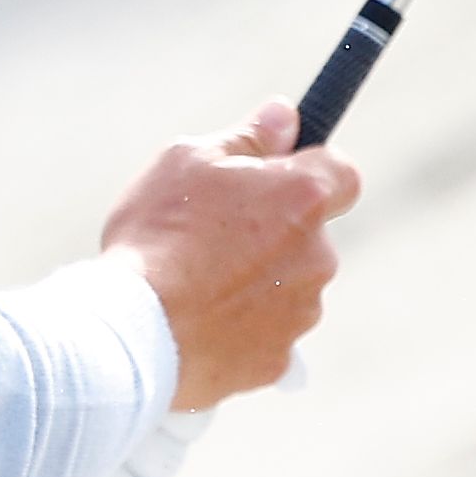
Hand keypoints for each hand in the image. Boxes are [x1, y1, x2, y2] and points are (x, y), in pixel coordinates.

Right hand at [99, 102, 358, 410]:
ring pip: (290, 285)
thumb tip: (284, 116)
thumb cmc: (157, 234)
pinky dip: (242, 327)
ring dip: (257, 280)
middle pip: (309, 234)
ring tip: (193, 281)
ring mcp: (301, 312)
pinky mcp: (278, 360)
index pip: (342, 173)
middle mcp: (318, 256)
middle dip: (274, 230)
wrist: (133, 331)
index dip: (312, 170)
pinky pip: (267, 334)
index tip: (278, 173)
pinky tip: (197, 320)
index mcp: (303, 198)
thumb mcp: (188, 160)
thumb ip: (247, 137)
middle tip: (211, 233)